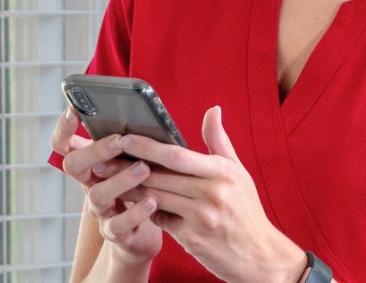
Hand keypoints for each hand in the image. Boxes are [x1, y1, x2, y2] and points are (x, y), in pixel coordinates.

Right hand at [49, 106, 163, 264]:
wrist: (142, 234)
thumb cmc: (140, 187)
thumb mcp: (134, 161)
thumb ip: (134, 141)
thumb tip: (146, 113)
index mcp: (91, 164)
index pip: (63, 144)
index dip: (63, 128)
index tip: (74, 109)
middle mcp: (89, 184)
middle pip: (74, 165)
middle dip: (95, 150)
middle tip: (119, 140)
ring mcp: (100, 209)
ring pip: (97, 194)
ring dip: (120, 180)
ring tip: (143, 168)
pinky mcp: (116, 232)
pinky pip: (119, 224)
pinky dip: (135, 212)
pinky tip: (152, 201)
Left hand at [122, 106, 307, 282]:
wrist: (261, 255)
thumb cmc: (247, 211)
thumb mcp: (238, 173)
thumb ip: (219, 141)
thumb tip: (213, 110)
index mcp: (221, 171)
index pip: (177, 154)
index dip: (147, 145)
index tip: (125, 138)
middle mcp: (211, 192)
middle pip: (159, 176)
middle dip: (128, 167)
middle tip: (104, 160)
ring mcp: (201, 217)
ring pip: (155, 198)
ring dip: (131, 189)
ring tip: (112, 181)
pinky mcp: (192, 239)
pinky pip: (161, 220)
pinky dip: (148, 212)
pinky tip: (138, 206)